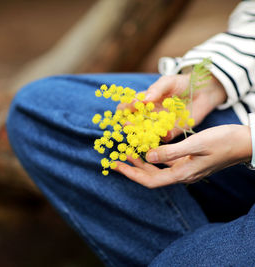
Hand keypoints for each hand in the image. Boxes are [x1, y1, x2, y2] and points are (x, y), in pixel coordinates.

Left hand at [112, 125, 250, 187]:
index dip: (131, 174)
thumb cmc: (223, 142)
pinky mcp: (189, 162)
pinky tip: (148, 147)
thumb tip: (147, 157)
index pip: (150, 180)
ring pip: (157, 169)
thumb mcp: (196, 144)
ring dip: (141, 161)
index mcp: (182, 174)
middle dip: (132, 168)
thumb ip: (170, 152)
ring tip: (127, 151)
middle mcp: (182, 175)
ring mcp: (186, 169)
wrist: (246, 143)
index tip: (116, 165)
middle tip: (116, 158)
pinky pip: (166, 162)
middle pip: (151, 176)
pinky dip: (154, 155)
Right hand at [117, 73, 226, 141]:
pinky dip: (163, 138)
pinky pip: (165, 138)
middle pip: (133, 123)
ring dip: (143, 135)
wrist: (203, 90)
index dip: (125, 108)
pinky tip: (163, 135)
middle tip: (129, 124)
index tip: (130, 106)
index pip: (127, 107)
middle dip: (129, 125)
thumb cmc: (181, 83)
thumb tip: (143, 99)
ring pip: (146, 133)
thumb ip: (156, 89)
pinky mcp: (172, 131)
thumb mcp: (168, 81)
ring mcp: (159, 124)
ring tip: (142, 134)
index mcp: (143, 102)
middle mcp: (148, 115)